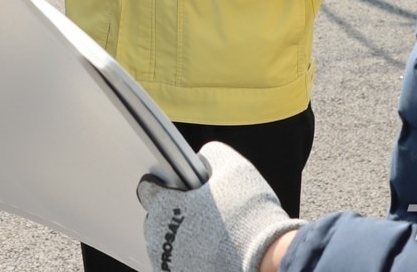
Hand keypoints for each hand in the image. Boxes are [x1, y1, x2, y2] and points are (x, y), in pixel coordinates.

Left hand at [138, 142, 303, 271]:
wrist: (269, 258)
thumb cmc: (250, 214)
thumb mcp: (232, 166)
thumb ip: (208, 156)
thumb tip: (200, 160)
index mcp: (163, 207)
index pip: (147, 189)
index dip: (163, 183)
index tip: (175, 185)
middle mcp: (159, 239)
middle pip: (158, 218)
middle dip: (176, 212)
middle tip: (203, 210)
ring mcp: (170, 264)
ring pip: (168, 243)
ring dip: (183, 237)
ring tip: (212, 232)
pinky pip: (181, 263)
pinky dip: (193, 257)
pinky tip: (214, 250)